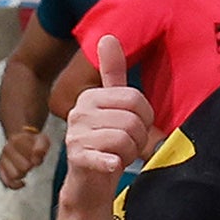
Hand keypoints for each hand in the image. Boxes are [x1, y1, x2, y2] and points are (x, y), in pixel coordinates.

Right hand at [0, 125, 50, 189]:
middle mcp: (7, 149)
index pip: (27, 155)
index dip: (35, 160)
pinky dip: (15, 184)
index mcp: (16, 140)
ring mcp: (2, 159)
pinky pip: (6, 181)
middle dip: (29, 166)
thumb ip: (42, 147)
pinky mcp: (1, 168)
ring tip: (26, 168)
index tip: (38, 158)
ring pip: (14, 176)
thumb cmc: (34, 142)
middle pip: (23, 168)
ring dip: (22, 174)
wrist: (22, 139)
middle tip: (31, 163)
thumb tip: (36, 161)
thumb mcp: (42, 140)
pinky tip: (23, 183)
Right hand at [62, 35, 154, 198]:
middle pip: (132, 120)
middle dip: (138, 138)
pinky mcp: (78, 158)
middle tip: (126, 146)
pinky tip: (111, 165)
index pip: (135, 99)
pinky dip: (113, 163)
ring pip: (125, 139)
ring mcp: (75, 135)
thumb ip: (111, 73)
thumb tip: (108, 36)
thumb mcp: (112, 106)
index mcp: (90, 96)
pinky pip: (107, 157)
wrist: (89, 183)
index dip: (144, 118)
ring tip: (118, 155)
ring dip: (130, 153)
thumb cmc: (107, 142)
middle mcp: (79, 112)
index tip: (134, 128)